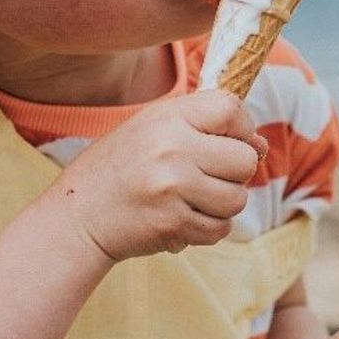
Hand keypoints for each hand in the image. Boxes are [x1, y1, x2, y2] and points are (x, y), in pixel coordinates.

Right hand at [50, 89, 267, 260]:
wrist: (78, 215)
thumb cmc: (120, 168)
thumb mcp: (153, 129)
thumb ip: (204, 129)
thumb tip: (260, 145)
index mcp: (167, 118)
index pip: (231, 109)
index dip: (242, 127)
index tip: (229, 140)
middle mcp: (171, 150)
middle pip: (244, 159)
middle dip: (236, 172)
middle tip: (208, 175)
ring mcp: (173, 189)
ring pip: (237, 198)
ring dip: (223, 203)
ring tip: (193, 199)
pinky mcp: (172, 225)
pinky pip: (220, 228)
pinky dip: (209, 227)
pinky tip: (183, 218)